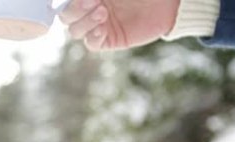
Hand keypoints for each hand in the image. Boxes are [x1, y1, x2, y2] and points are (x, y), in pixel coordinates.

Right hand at [59, 0, 180, 50]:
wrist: (168, 1)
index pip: (66, 2)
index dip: (69, 2)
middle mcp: (91, 9)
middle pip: (66, 16)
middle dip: (74, 10)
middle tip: (92, 2)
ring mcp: (99, 25)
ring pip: (75, 31)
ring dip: (84, 22)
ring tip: (103, 13)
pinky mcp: (110, 39)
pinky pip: (92, 44)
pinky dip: (93, 37)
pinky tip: (102, 29)